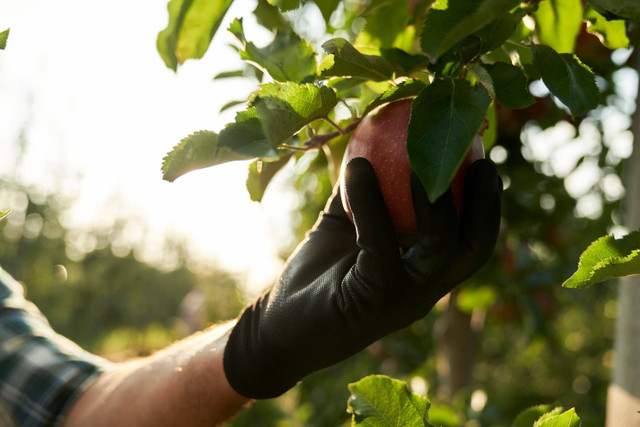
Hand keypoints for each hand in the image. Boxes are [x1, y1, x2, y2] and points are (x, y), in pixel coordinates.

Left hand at [223, 157, 501, 398]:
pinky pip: (379, 244)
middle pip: (474, 249)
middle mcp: (423, 290)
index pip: (471, 240)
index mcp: (424, 273)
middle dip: (486, 203)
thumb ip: (364, 196)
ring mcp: (402, 300)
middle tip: (482, 158)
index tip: (482, 157)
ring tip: (421, 157)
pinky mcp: (372, 301)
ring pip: (439, 248)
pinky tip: (356, 168)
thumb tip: (370, 144)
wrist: (279, 327)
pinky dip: (371, 203)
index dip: (484, 201)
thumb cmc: (317, 276)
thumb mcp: (346, 228)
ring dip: (436, 201)